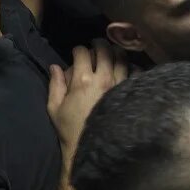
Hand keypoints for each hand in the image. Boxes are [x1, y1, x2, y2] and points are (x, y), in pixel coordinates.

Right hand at [48, 40, 127, 154]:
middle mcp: (103, 79)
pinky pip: (134, 72)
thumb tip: (55, 66)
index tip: (76, 52)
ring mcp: (118, 84)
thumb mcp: (54, 107)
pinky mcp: (127, 91)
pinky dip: (131, 65)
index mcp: (82, 81)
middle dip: (99, 43)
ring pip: (121, 58)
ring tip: (111, 51)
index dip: (78, 49)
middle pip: (104, 50)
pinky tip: (126, 66)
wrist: (89, 145)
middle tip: (96, 44)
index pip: (82, 53)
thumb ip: (55, 84)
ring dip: (115, 51)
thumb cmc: (69, 127)